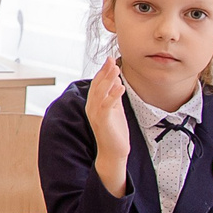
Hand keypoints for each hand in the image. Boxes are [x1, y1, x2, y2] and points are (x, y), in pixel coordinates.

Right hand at [85, 52, 129, 196]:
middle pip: (97, 85)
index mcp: (94, 103)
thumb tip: (116, 81)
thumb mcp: (115, 109)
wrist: (114, 152)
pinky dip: (113, 95)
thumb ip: (114, 96)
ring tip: (116, 69)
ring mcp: (95, 114)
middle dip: (105, 72)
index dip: (103, 71)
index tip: (110, 59)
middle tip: (112, 59)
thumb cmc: (115, 132)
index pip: (97, 83)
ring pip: (100, 93)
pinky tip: (120, 87)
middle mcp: (91, 107)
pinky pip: (106, 105)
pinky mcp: (102, 121)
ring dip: (108, 80)